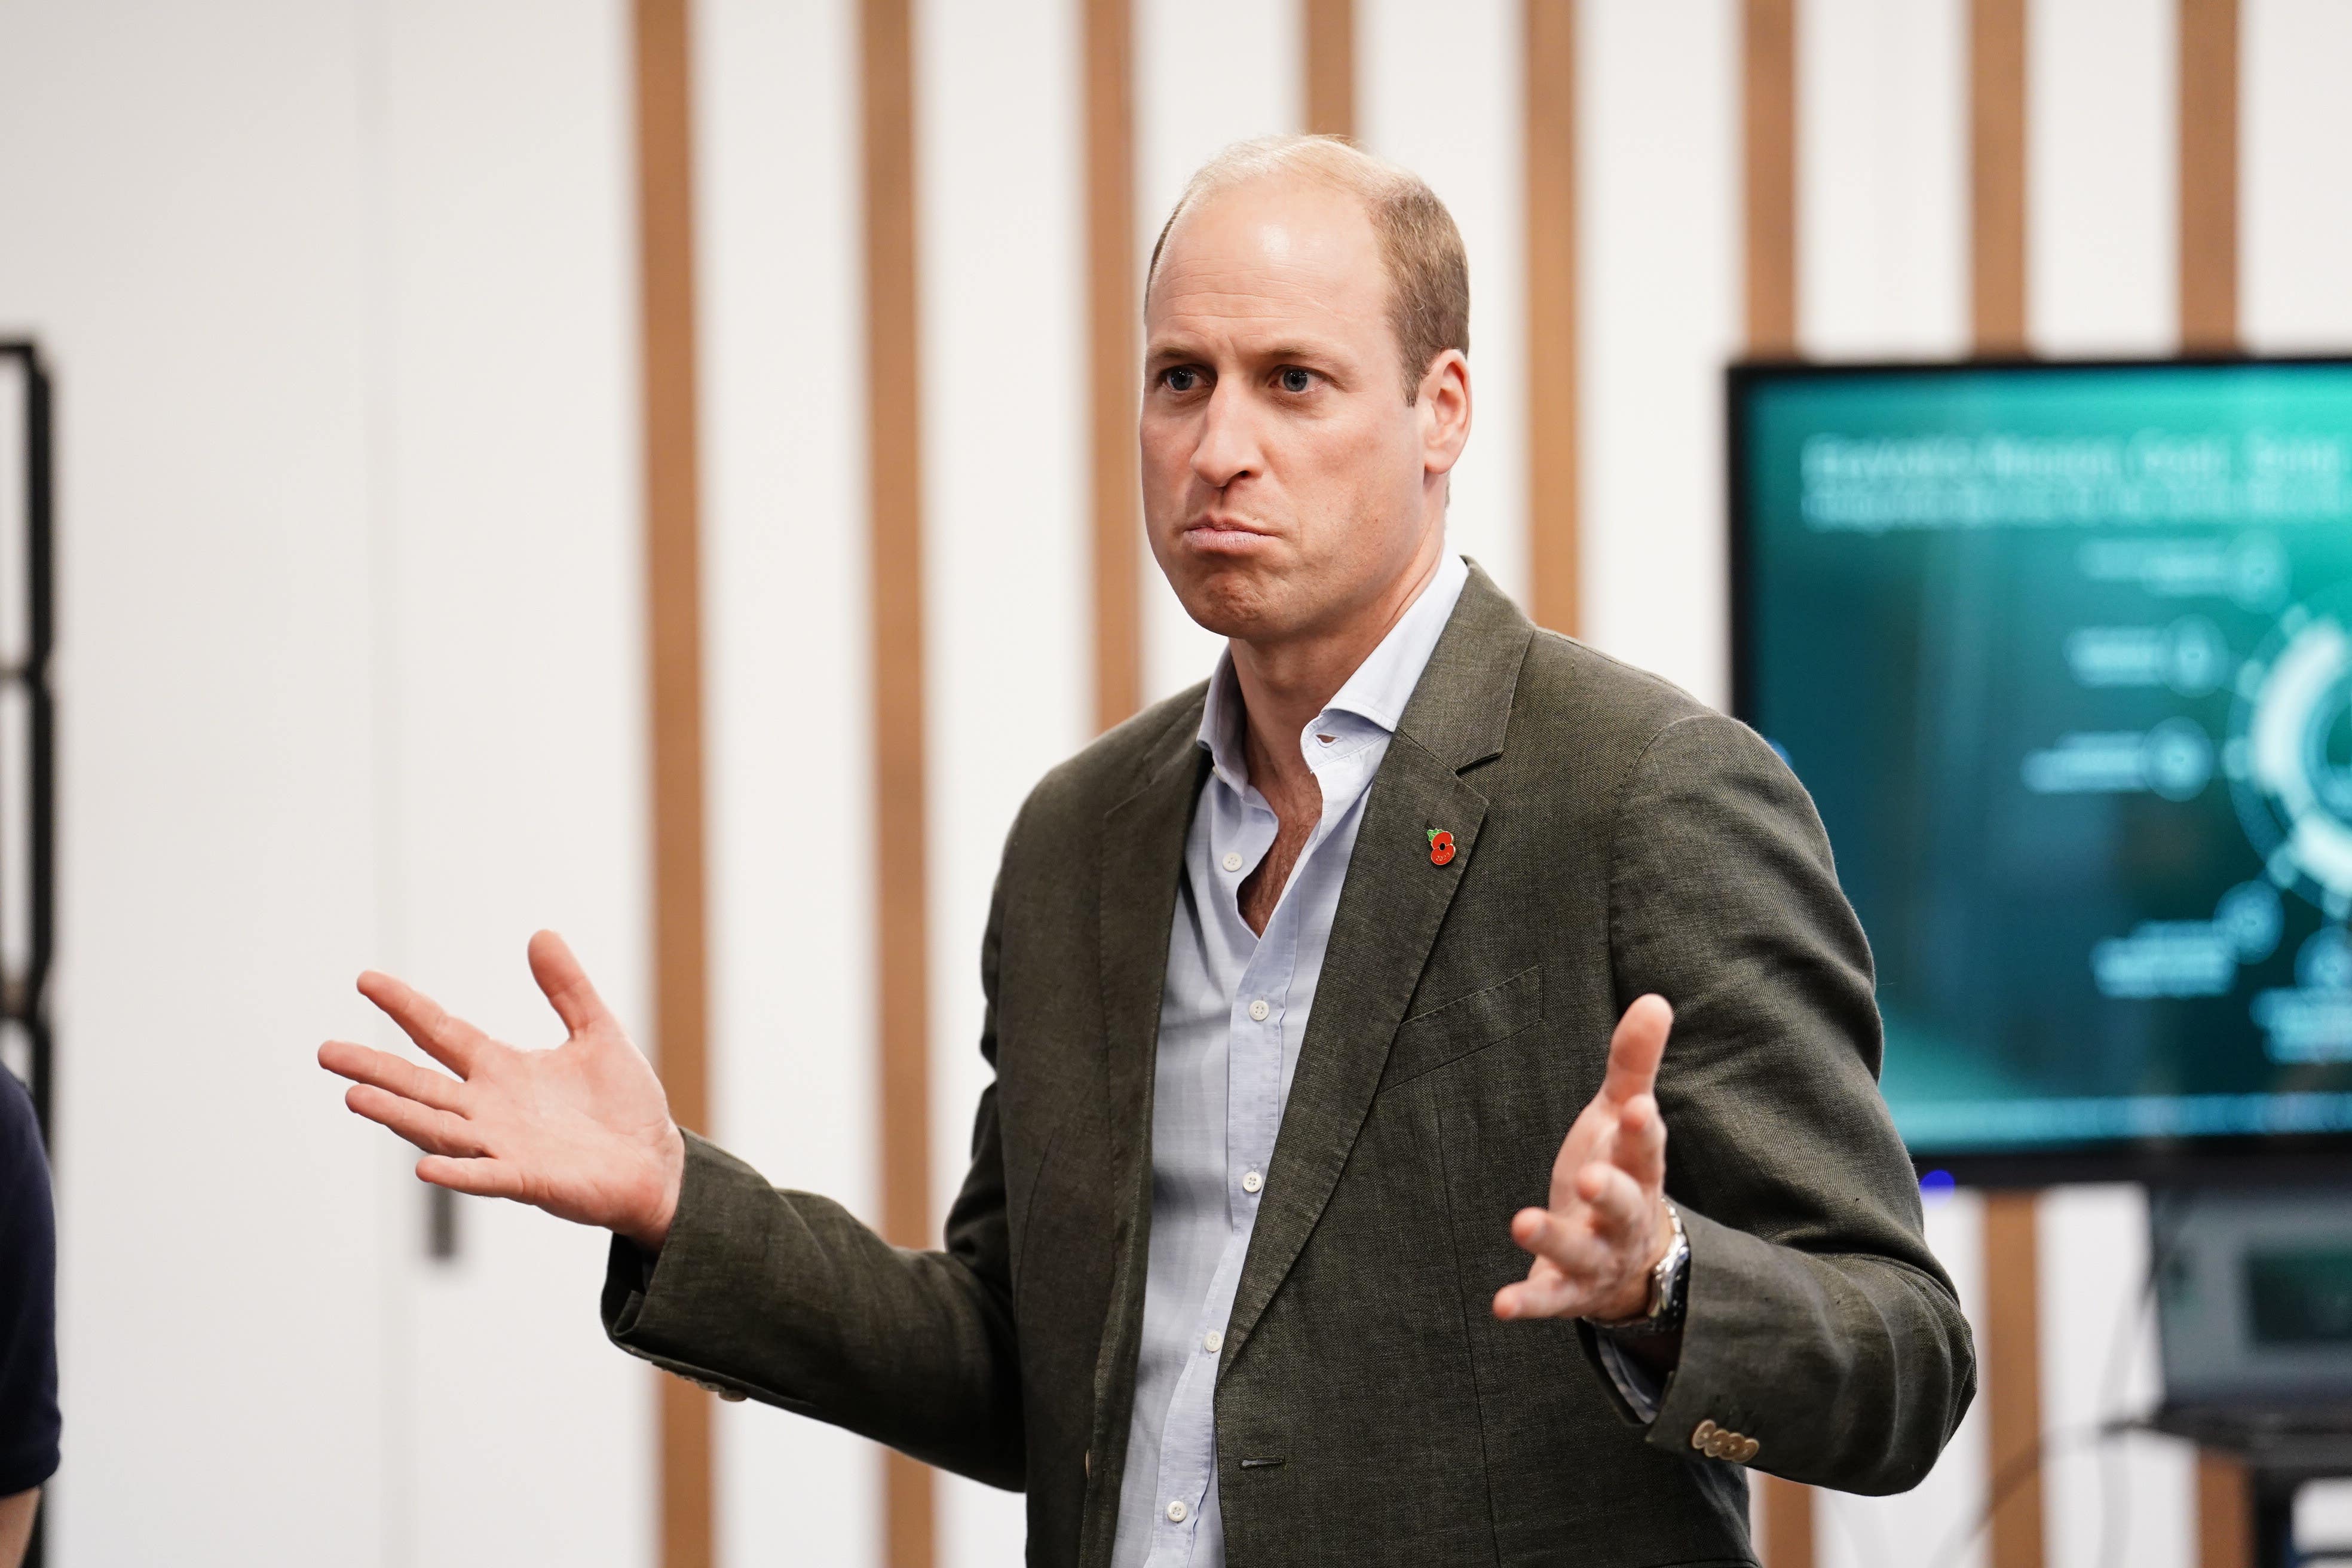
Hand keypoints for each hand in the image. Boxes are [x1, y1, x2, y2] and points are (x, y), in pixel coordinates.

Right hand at [318, 930, 686, 1251]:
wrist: (655, 1164)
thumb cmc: (622, 1106)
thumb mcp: (598, 1033)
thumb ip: (568, 988)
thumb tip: (541, 934)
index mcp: (502, 1071)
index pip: (442, 1033)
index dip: (406, 1007)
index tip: (365, 979)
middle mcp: (490, 1109)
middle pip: (420, 1085)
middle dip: (374, 1069)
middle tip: (326, 1051)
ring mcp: (504, 1147)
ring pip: (439, 1129)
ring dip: (398, 1115)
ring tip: (354, 1097)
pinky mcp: (529, 1181)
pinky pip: (486, 1177)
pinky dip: (458, 1173)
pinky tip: (425, 1166)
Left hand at [1493, 993, 1674, 1323]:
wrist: (1630, 1264)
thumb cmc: (1619, 1172)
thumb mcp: (1621, 1117)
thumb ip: (1633, 1063)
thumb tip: (1654, 999)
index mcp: (1638, 1170)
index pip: (1644, 1148)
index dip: (1639, 1130)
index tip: (1635, 1108)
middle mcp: (1623, 1219)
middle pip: (1622, 1206)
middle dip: (1608, 1191)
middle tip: (1588, 1176)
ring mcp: (1597, 1258)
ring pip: (1580, 1253)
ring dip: (1553, 1240)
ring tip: (1522, 1222)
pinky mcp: (1567, 1291)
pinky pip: (1549, 1299)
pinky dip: (1528, 1302)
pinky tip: (1500, 1304)